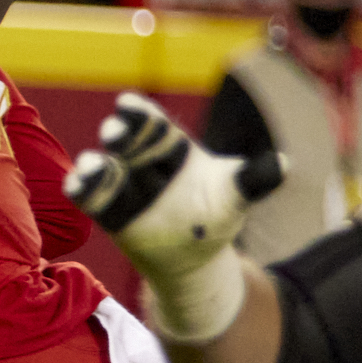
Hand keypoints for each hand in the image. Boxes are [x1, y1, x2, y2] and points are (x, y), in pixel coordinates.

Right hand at [67, 91, 277, 335]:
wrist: (193, 259)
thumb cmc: (215, 218)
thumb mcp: (236, 197)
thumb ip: (253, 179)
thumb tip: (283, 164)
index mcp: (171, 148)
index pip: (153, 123)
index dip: (139, 112)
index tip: (129, 104)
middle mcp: (141, 161)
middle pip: (125, 140)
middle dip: (119, 133)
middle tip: (116, 132)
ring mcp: (122, 185)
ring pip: (102, 168)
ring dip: (94, 165)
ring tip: (96, 167)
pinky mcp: (107, 211)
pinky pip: (88, 197)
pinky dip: (80, 189)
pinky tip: (78, 186)